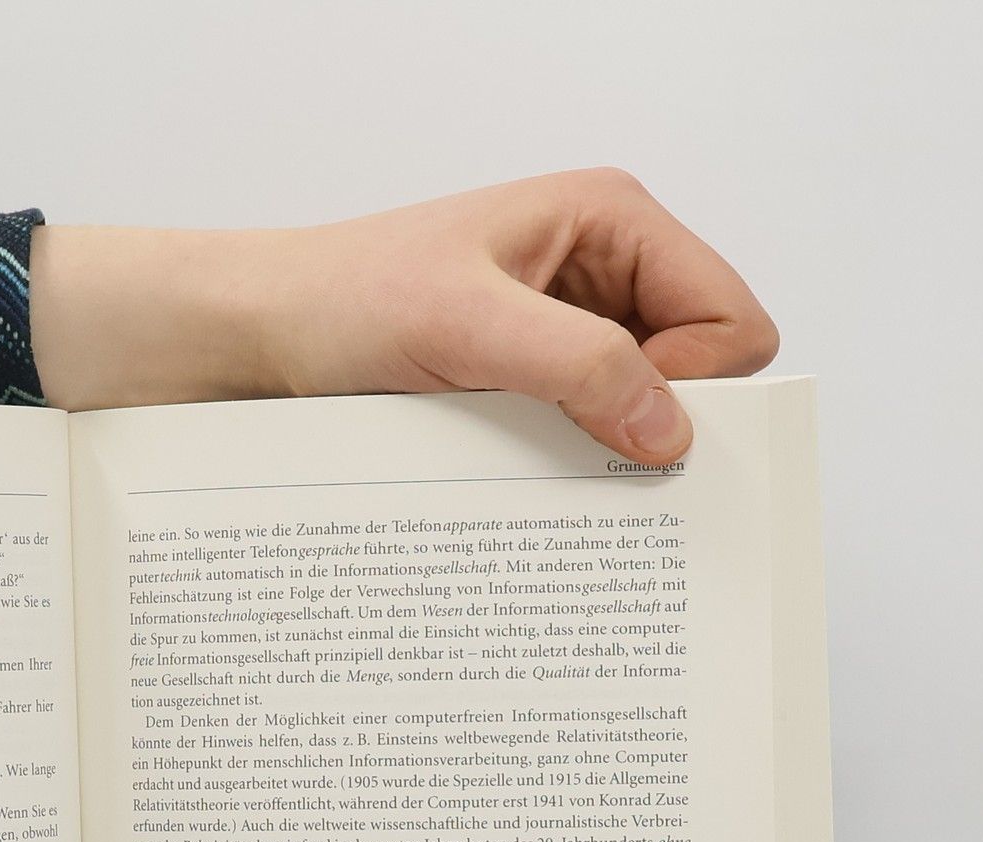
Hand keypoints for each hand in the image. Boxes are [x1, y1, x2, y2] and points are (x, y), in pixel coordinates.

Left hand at [37, 169, 778, 460]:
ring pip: (637, 415)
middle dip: (658, 424)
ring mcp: (560, 333)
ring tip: (536, 469)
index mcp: (610, 220)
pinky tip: (517, 479)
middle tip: (590, 464)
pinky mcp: (520, 384)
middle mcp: (598, 273)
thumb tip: (671, 430)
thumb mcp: (466, 326)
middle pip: (697, 373)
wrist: (251, 338)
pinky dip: (562, 466)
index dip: (699, 383)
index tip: (630, 428)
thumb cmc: (340, 300)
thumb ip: (579, 367)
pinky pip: (578, 437)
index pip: (731, 318)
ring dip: (602, 453)